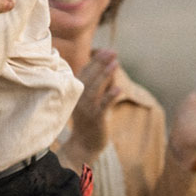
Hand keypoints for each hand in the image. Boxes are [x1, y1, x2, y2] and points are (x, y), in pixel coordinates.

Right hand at [65, 49, 120, 165]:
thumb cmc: (88, 121)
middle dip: (100, 63)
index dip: (95, 60)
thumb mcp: (90, 101)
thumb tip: (110, 68)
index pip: (85, 71)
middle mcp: (79, 98)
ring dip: (105, 75)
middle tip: (112, 51)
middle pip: (89, 76)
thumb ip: (98, 86)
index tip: (106, 50)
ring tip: (115, 63)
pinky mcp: (96, 119)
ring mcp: (87, 108)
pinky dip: (110, 96)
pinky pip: (103, 106)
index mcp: (76, 92)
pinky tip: (119, 88)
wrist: (83, 145)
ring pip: (95, 89)